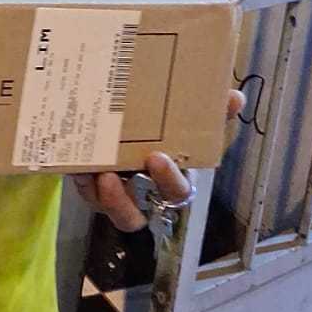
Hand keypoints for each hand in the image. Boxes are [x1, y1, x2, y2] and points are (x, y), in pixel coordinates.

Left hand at [71, 89, 245, 231]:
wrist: (120, 126)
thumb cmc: (159, 130)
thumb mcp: (183, 119)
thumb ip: (211, 112)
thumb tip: (235, 97)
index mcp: (168, 178)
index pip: (178, 191)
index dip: (170, 180)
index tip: (158, 157)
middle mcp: (142, 194)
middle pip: (139, 214)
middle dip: (124, 200)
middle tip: (118, 172)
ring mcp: (114, 196)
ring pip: (110, 212)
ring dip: (105, 197)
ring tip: (96, 173)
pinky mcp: (90, 189)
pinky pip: (85, 193)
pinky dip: (81, 179)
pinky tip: (76, 163)